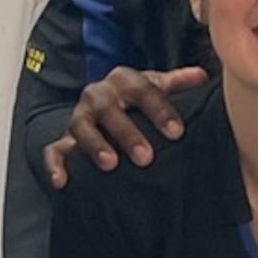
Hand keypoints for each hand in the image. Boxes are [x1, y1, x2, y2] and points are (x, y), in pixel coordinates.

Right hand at [46, 64, 210, 183]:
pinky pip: (54, 150)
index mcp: (124, 80)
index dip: (159, 110)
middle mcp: (98, 95)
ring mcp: (79, 117)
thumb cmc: (136, 99)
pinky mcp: (64, 140)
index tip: (177, 132)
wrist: (106, 105)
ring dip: (95, 145)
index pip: (143, 90)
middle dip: (127, 133)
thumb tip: (202, 76)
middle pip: (109, 109)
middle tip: (146, 158)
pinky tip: (61, 181)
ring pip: (81, 126)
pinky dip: (55, 164)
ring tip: (110, 165)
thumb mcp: (156, 87)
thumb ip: (177, 83)